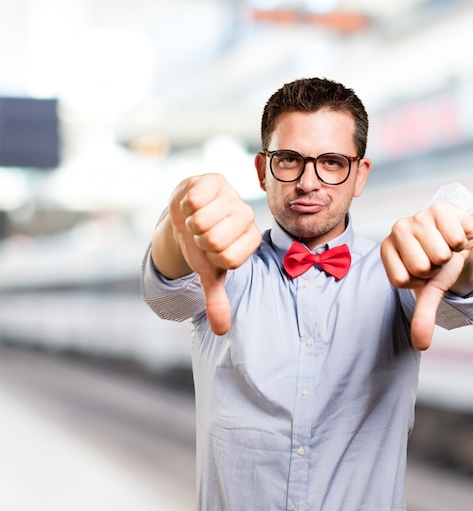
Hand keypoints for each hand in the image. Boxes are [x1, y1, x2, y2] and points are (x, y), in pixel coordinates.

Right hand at [169, 174, 261, 333]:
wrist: (187, 213)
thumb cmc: (202, 245)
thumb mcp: (208, 272)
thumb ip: (217, 300)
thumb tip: (221, 331)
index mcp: (250, 241)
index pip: (228, 259)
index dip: (210, 257)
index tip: (211, 251)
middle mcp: (247, 218)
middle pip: (213, 240)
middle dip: (198, 240)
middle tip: (201, 233)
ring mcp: (233, 196)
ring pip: (201, 220)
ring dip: (190, 222)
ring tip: (196, 218)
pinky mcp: (216, 180)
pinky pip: (195, 199)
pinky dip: (185, 205)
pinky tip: (192, 203)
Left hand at [380, 201, 472, 349]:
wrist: (460, 242)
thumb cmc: (438, 267)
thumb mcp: (429, 292)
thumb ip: (422, 316)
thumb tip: (422, 345)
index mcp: (387, 249)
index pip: (401, 280)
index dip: (419, 282)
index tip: (423, 273)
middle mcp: (397, 230)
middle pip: (421, 267)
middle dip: (435, 269)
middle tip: (436, 260)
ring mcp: (418, 216)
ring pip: (440, 254)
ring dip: (449, 255)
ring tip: (445, 247)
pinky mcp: (440, 208)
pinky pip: (454, 238)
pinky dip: (461, 242)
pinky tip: (455, 236)